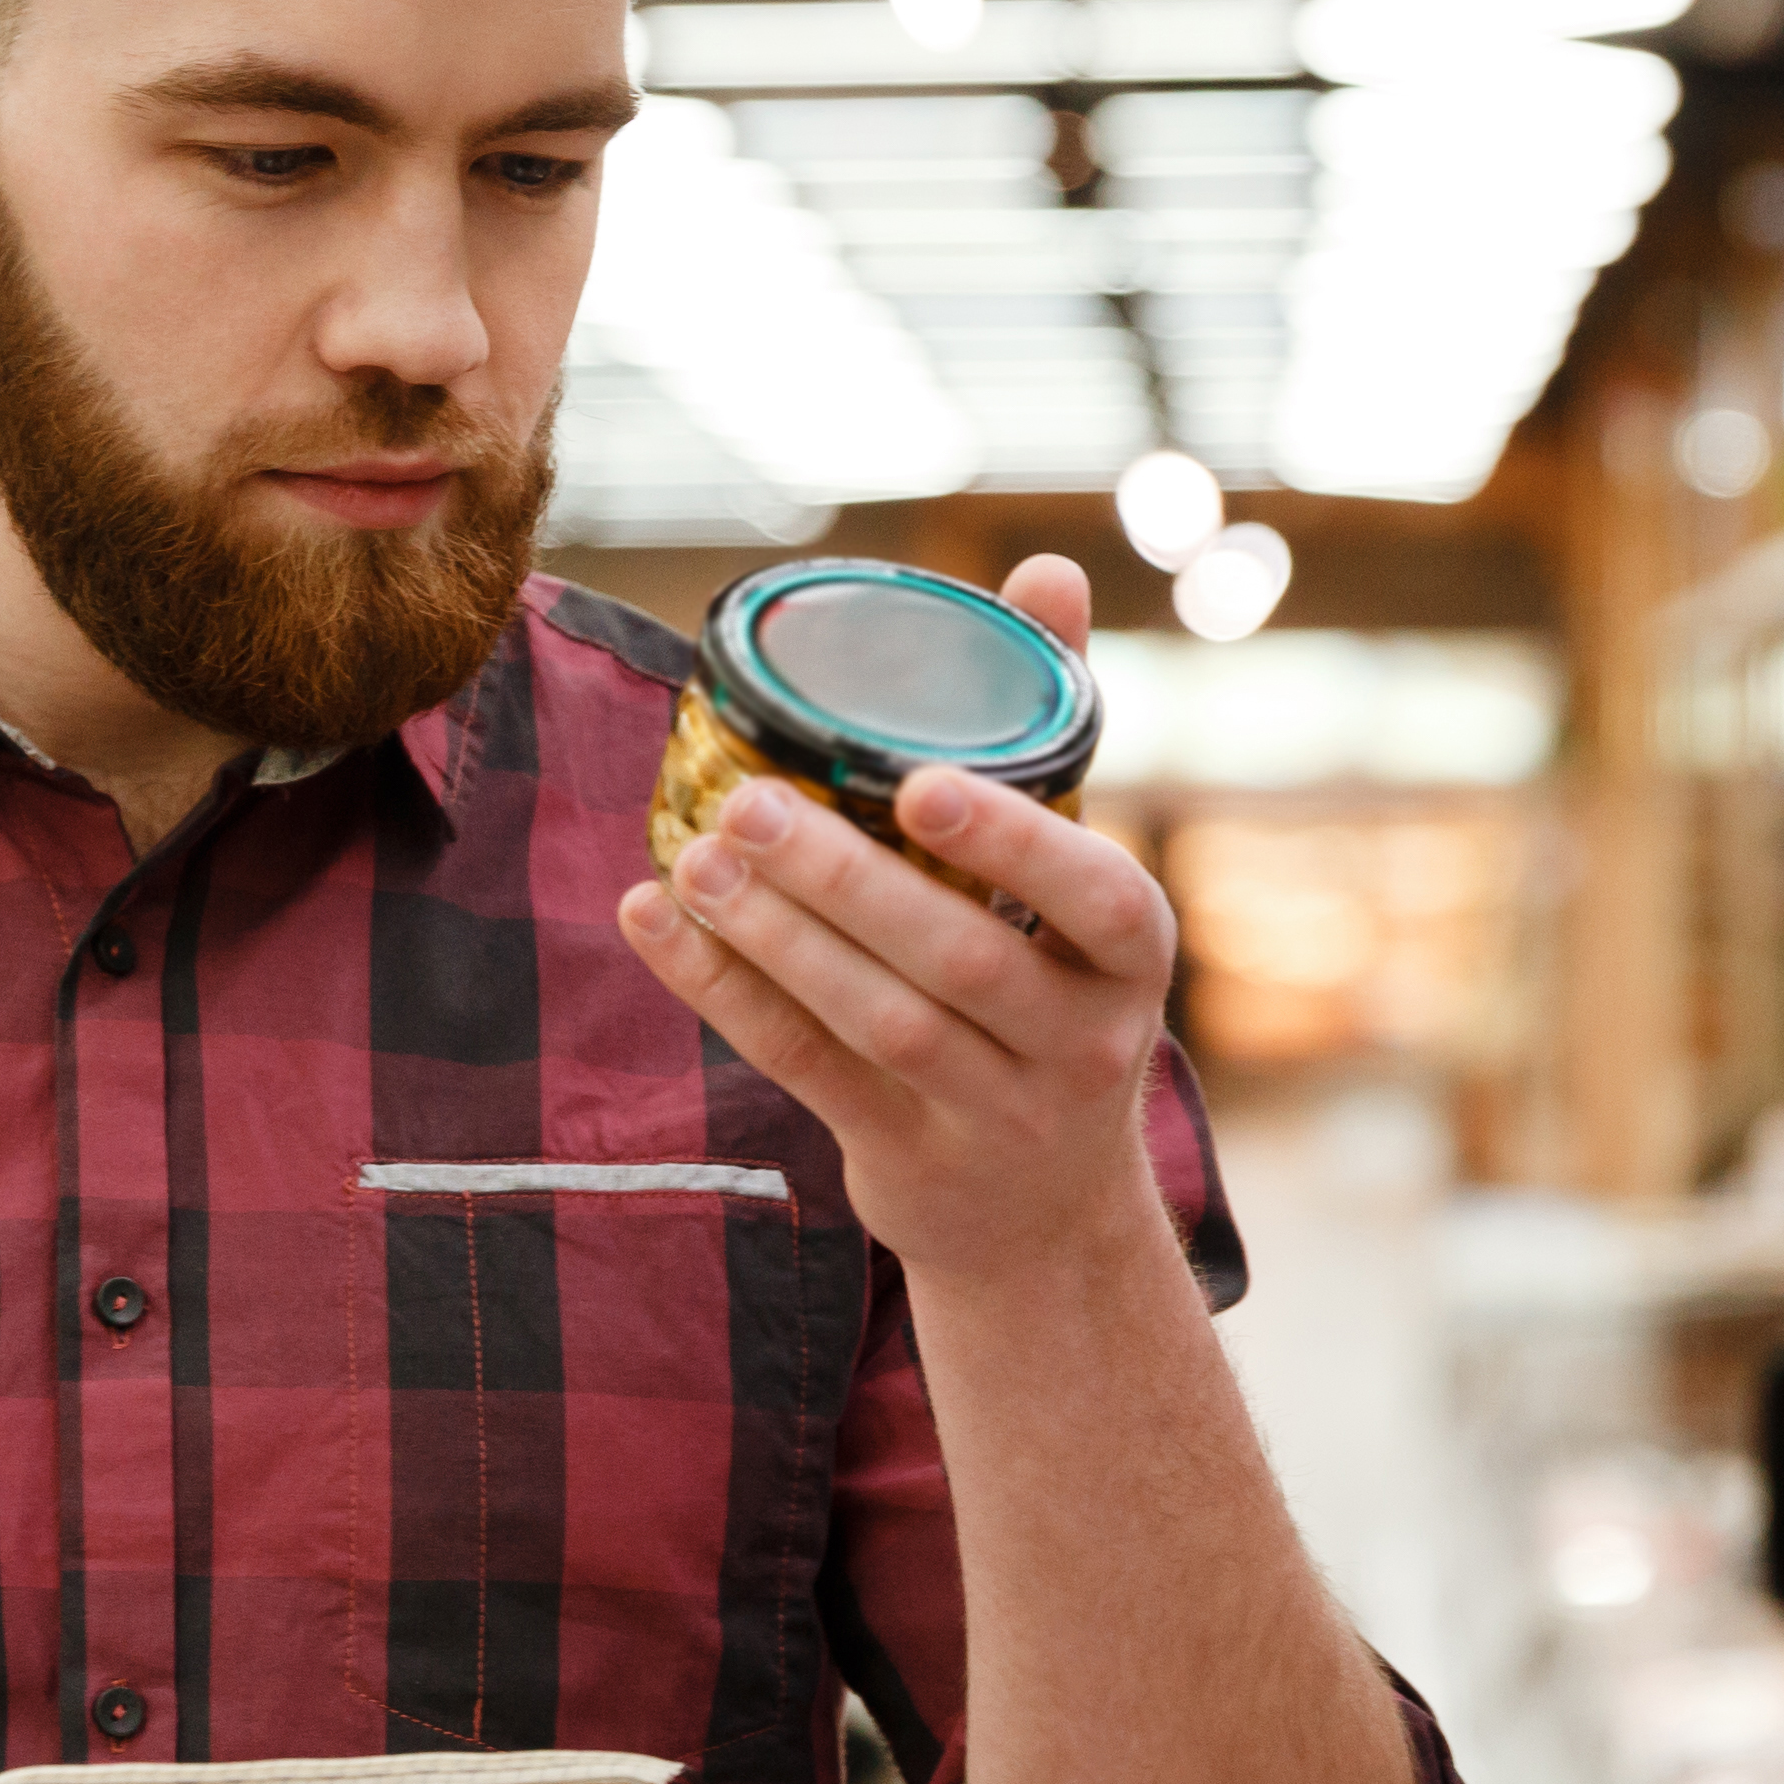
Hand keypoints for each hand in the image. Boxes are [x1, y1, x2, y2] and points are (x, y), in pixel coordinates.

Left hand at [615, 553, 1180, 1299]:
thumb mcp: (1080, 883)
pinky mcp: (907, 1159)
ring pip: (875, 1021)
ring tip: (692, 859)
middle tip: (746, 804)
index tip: (916, 782)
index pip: (1092, 892)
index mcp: (1130, 950)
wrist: (1049, 1214)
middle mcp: (1078, 1039)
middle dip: (843, 880)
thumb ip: (1052, 730)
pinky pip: (804, 1068)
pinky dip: (721, 992)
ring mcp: (994, 1112)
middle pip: (956, 956)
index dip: (1008, 840)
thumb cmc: (1053, 992)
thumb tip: (1047, 569)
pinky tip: (654, 922)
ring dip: (772, 938)